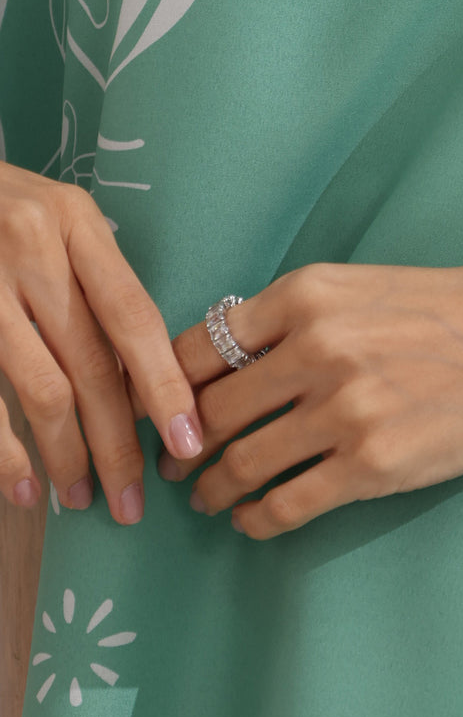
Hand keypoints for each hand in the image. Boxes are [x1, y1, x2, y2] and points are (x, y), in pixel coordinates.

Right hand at [0, 161, 203, 522]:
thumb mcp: (55, 217)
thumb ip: (96, 278)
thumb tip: (144, 373)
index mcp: (75, 222)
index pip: (134, 315)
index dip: (165, 384)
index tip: (189, 440)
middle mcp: (32, 247)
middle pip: (93, 362)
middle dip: (120, 441)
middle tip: (135, 500)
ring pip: (42, 388)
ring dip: (67, 455)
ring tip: (83, 498)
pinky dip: (5, 451)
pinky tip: (22, 487)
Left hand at [153, 254, 462, 539]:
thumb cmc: (459, 307)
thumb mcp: (366, 286)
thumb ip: (298, 316)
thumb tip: (229, 356)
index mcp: (307, 295)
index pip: (198, 345)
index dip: (167, 385)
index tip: (163, 407)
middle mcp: (315, 349)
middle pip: (211, 409)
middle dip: (181, 444)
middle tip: (172, 461)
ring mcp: (343, 411)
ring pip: (241, 462)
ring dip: (211, 487)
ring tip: (204, 497)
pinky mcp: (373, 466)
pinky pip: (286, 503)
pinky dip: (256, 518)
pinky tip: (252, 519)